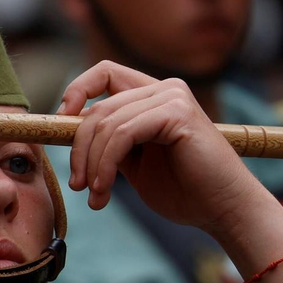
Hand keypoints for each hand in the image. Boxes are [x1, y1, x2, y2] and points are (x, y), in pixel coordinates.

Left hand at [59, 61, 279, 238]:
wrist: (222, 210)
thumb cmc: (182, 190)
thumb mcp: (133, 161)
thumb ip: (108, 142)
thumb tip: (67, 130)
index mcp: (153, 95)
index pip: (104, 73)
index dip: (76, 91)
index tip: (60, 124)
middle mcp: (164, 88)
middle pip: (98, 107)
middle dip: (79, 150)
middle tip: (78, 186)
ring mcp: (173, 97)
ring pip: (107, 124)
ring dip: (92, 166)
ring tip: (95, 196)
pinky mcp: (178, 113)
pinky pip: (123, 134)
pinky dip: (105, 165)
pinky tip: (105, 191)